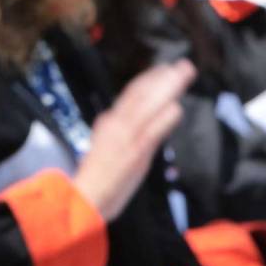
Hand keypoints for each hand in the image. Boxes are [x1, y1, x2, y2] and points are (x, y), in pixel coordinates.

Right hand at [74, 61, 189, 221]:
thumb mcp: (100, 149)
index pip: (131, 95)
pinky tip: (176, 108)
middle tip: (183, 65)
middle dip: (164, 78)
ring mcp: (127, 137)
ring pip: (148, 105)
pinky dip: (163, 118)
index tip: (164, 69)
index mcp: (109, 124)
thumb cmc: (92, 180)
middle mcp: (117, 125)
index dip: (149, 80)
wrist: (82, 199)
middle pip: (142, 95)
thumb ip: (113, 135)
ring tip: (184, 76)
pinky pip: (152, 131)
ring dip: (167, 89)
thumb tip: (117, 122)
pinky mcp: (135, 152)